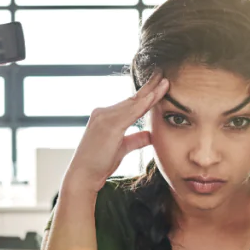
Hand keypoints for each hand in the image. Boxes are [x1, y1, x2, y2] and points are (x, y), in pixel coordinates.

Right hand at [64, 72, 169, 192]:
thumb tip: (150, 135)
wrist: (83, 176)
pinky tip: (154, 97)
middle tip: (164, 73)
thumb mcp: (122, 149)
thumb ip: (135, 140)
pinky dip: (143, 104)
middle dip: (150, 86)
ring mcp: (104, 117)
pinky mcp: (109, 125)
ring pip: (133, 103)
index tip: (159, 84)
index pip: (130, 103)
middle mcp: (103, 113)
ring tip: (165, 81)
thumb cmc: (99, 165)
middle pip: (133, 99)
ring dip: (151, 92)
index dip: (146, 94)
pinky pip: (130, 112)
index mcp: (106, 117)